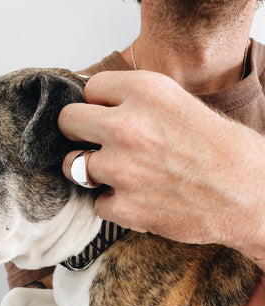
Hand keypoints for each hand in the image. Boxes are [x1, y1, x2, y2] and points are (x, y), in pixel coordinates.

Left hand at [59, 70, 264, 269]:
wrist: (248, 196)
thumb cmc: (223, 151)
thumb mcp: (181, 105)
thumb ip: (138, 103)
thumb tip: (99, 107)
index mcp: (145, 92)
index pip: (90, 88)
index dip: (98, 105)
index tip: (106, 116)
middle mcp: (127, 126)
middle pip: (68, 121)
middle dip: (80, 133)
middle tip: (95, 144)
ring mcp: (122, 169)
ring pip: (74, 166)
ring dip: (92, 172)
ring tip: (120, 176)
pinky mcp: (125, 207)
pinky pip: (97, 203)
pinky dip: (113, 205)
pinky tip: (138, 200)